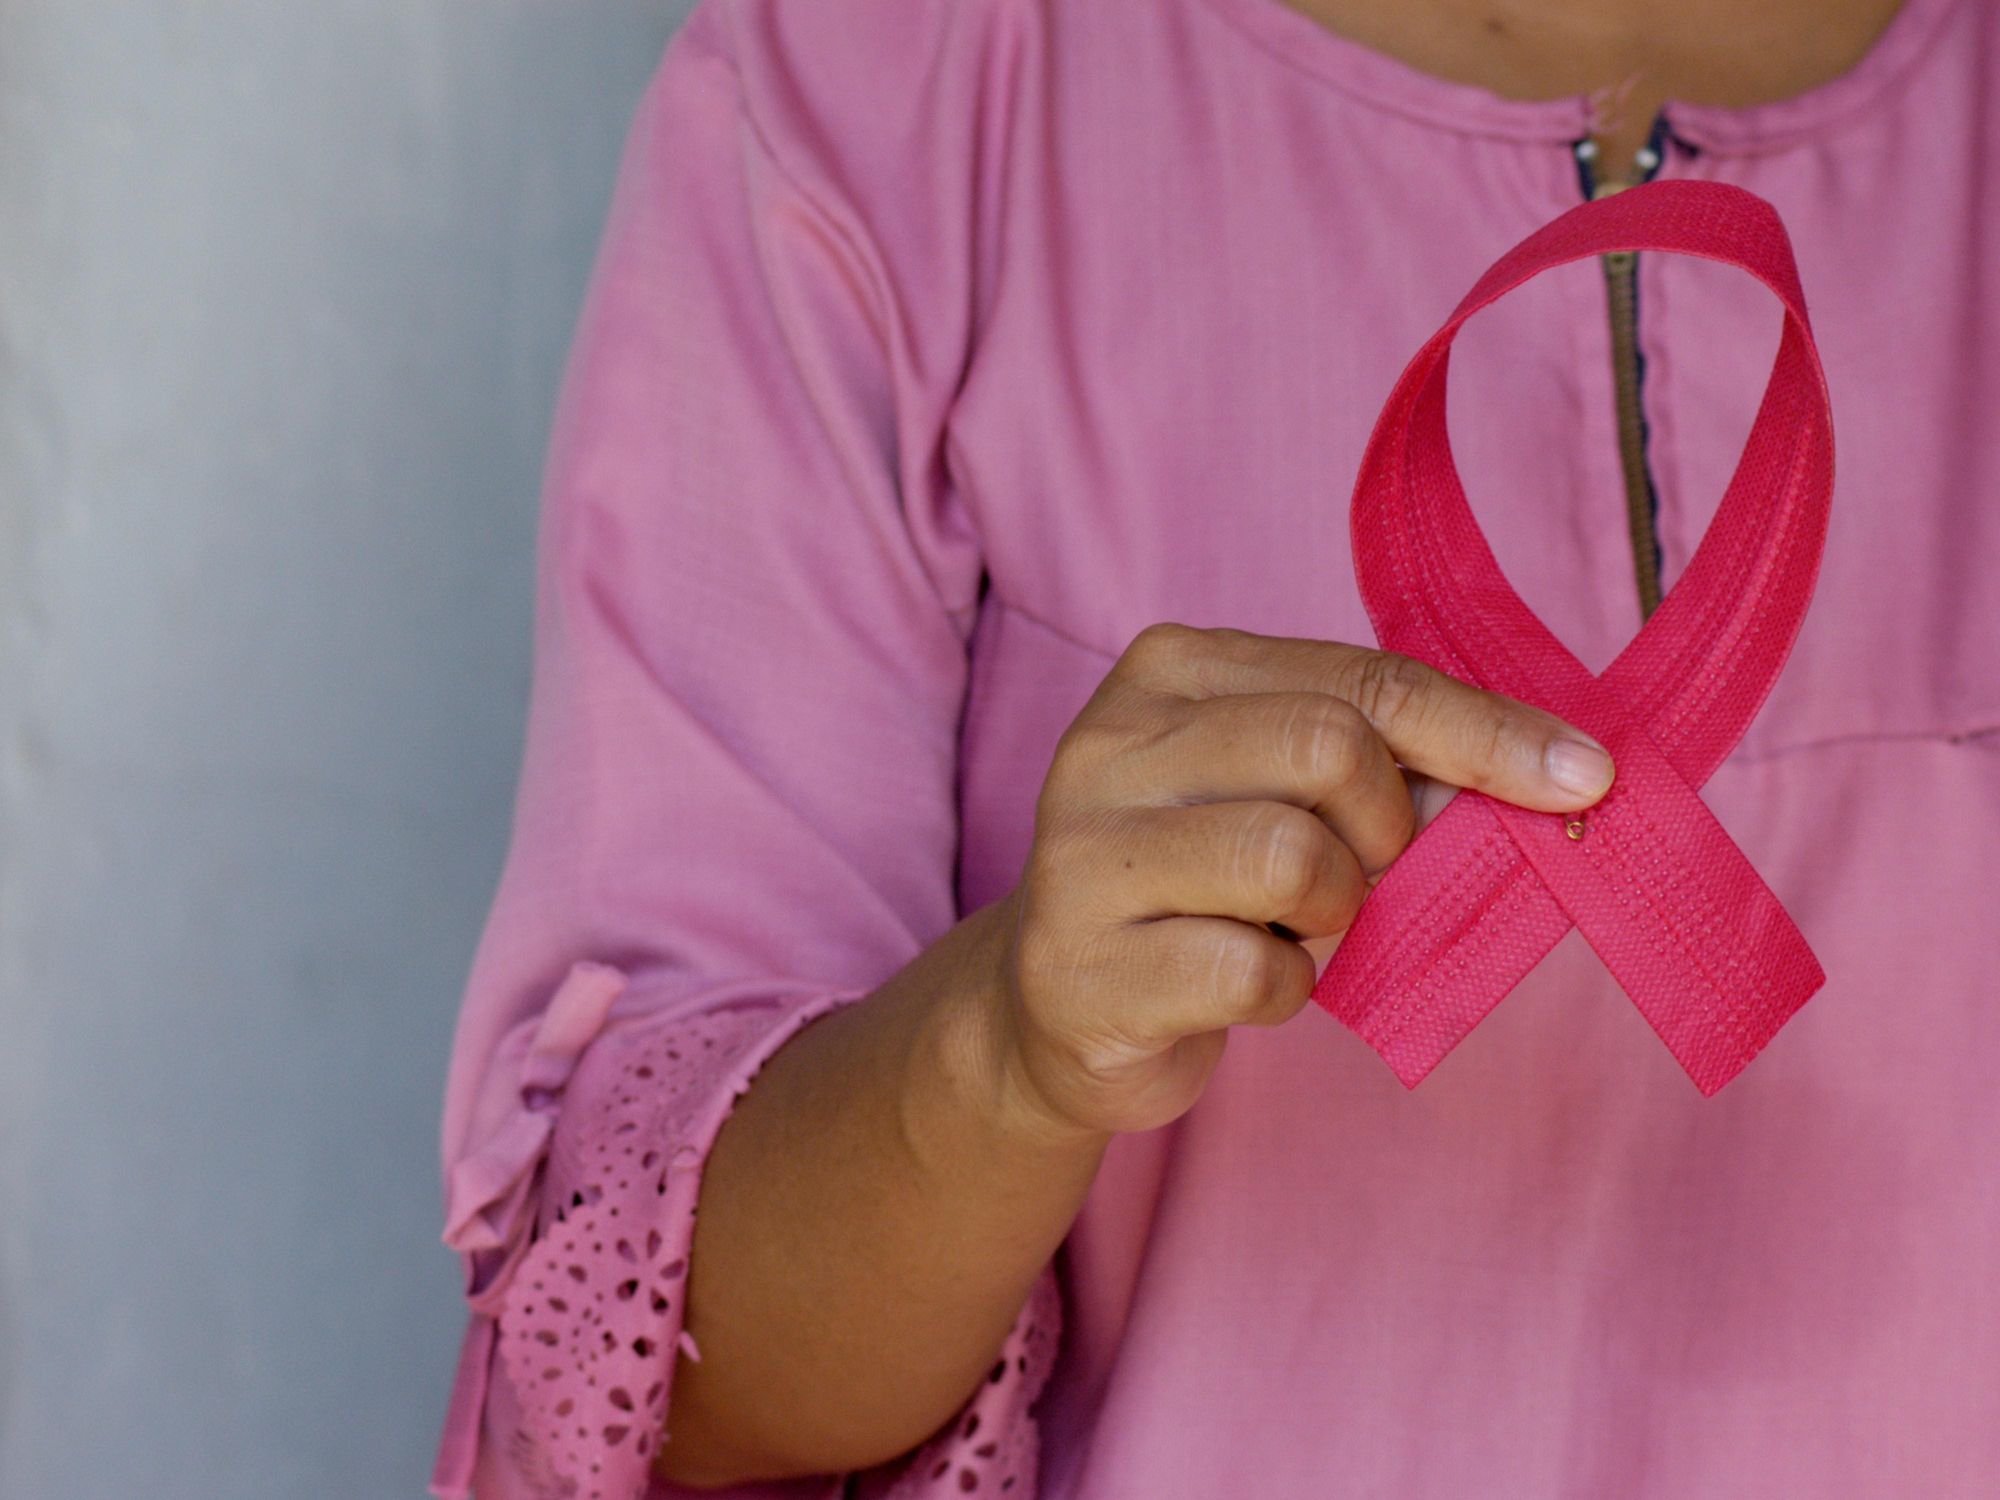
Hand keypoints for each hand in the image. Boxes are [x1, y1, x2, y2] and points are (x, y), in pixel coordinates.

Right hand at [989, 622, 1615, 1138]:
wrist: (1057, 1005)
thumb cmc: (1201, 884)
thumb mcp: (1281, 793)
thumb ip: (1386, 767)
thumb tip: (1551, 778)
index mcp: (1166, 671)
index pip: (1362, 679)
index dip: (1487, 732)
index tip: (1586, 776)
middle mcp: (1108, 745)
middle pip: (1329, 748)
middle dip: (1389, 828)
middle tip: (1369, 875)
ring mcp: (1082, 856)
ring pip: (1292, 858)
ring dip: (1335, 912)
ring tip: (1293, 927)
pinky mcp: (1080, 968)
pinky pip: (1254, 973)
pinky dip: (1287, 991)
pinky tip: (1245, 985)